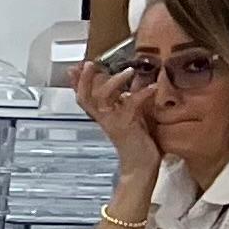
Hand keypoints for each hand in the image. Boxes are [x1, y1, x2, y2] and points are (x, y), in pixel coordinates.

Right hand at [72, 51, 158, 166]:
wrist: (141, 165)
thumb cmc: (138, 141)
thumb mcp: (132, 116)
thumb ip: (128, 101)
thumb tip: (132, 84)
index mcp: (103, 115)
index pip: (84, 97)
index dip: (77, 83)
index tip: (75, 67)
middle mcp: (104, 118)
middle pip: (85, 97)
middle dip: (84, 79)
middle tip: (89, 63)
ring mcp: (113, 122)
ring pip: (101, 99)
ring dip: (112, 82)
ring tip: (128, 70)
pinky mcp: (125, 126)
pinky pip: (130, 106)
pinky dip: (142, 94)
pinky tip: (153, 87)